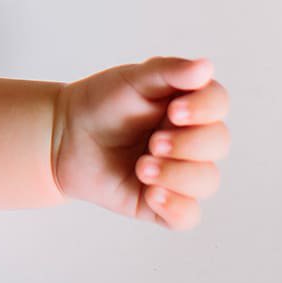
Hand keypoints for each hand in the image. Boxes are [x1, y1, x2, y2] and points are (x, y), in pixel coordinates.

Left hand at [51, 56, 228, 229]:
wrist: (63, 136)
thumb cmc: (101, 103)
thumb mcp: (132, 80)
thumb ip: (168, 72)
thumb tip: (205, 66)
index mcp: (187, 104)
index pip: (218, 103)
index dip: (205, 110)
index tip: (174, 111)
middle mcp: (191, 139)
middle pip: (218, 143)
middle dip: (187, 145)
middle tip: (153, 143)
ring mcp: (180, 172)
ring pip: (207, 181)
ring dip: (177, 175)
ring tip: (141, 167)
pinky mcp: (164, 202)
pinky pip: (188, 216)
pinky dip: (175, 207)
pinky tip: (151, 194)